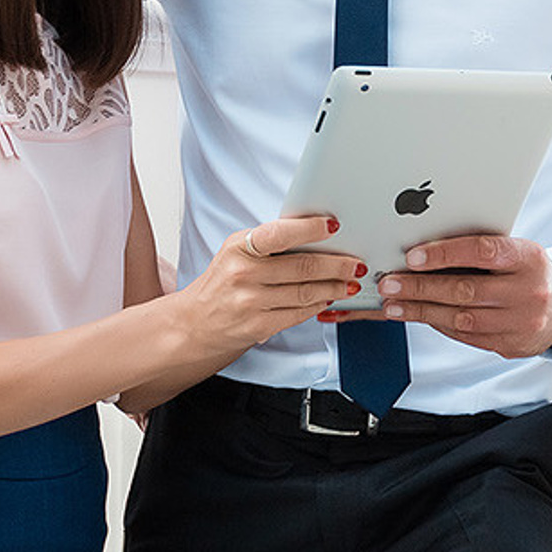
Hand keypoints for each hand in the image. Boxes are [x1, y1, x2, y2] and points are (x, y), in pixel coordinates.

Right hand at [178, 216, 360, 357]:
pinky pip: (298, 313)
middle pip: (302, 267)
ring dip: (334, 287)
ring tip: (350, 282)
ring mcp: (250, 302)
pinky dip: (319, 305)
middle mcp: (243, 274)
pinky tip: (329, 298)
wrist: (194, 323)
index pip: (279, 234)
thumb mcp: (237, 251)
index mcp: (239, 247)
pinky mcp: (259, 326)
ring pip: (305, 292)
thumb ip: (270, 242)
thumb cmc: (223, 281)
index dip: (310, 229)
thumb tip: (316, 231)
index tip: (334, 225)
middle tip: (356, 263)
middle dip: (337, 265)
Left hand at [362, 235, 551, 359]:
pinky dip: (437, 324)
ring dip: (421, 310)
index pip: (483, 251)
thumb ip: (480, 249)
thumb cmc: (528, 272)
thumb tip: (425, 249)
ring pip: (461, 318)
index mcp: (529, 258)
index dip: (446, 253)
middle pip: (465, 289)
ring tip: (393, 304)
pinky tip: (418, 316)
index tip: (413, 256)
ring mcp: (520, 322)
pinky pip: (465, 336)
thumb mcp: (516, 251)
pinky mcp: (509, 345)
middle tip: (390, 283)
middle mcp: (528, 291)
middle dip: (421, 287)